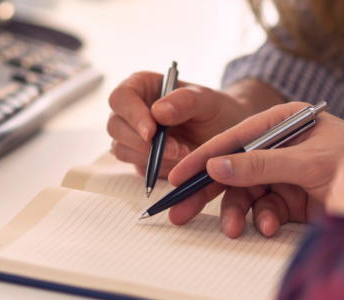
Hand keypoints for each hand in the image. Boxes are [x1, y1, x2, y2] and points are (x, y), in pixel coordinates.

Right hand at [107, 73, 264, 177]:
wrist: (227, 135)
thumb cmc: (216, 110)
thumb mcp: (207, 100)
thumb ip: (185, 101)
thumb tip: (158, 111)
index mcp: (142, 87)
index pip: (121, 98)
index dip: (131, 114)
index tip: (152, 131)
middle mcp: (133, 112)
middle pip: (115, 126)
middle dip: (142, 142)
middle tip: (175, 150)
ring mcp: (135, 137)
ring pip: (122, 150)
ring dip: (151, 158)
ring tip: (183, 154)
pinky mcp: (142, 159)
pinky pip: (139, 168)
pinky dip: (158, 169)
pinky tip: (180, 164)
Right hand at [168, 102, 343, 237]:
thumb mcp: (306, 161)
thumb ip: (259, 164)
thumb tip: (217, 166)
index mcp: (282, 122)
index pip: (233, 138)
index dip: (204, 157)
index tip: (179, 176)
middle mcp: (280, 146)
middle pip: (232, 169)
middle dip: (209, 192)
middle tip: (180, 211)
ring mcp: (285, 174)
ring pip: (246, 195)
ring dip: (238, 213)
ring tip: (234, 229)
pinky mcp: (292, 200)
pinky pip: (265, 211)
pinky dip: (263, 220)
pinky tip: (269, 226)